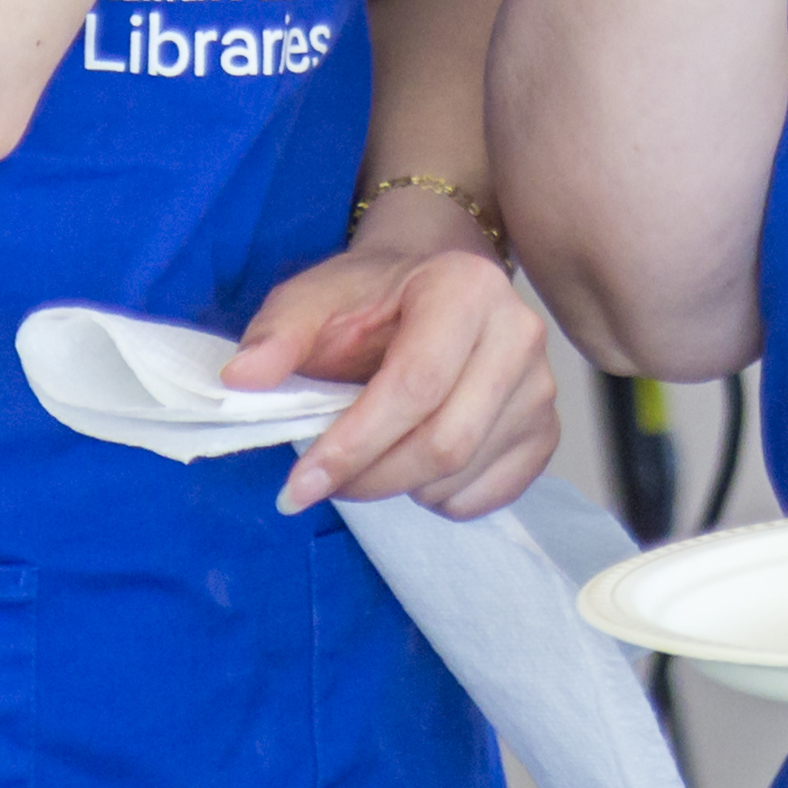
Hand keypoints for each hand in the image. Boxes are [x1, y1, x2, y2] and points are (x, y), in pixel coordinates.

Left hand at [229, 227, 556, 522]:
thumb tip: (240, 379)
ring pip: (463, 476)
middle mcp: (519, 334)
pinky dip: (438, 500)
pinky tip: (411, 463)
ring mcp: (543, 387)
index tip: (299, 483)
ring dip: (400, 488)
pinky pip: (488, 496)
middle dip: (371, 478)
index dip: (353, 445)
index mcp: (465, 288)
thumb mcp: (314, 298)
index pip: (414, 386)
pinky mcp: (547, 431)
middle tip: (322, 483)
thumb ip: (276, 334)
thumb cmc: (371, 297)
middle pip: (445, 442)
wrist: (432, 288)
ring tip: (368, 456)